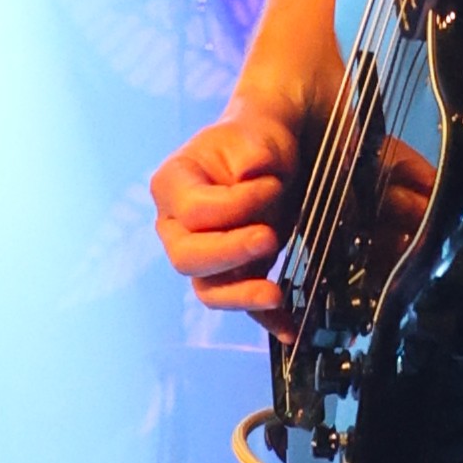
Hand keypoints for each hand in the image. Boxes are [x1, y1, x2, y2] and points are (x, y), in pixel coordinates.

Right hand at [152, 96, 305, 335]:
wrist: (271, 151)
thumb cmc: (254, 137)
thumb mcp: (254, 134)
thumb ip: (251, 151)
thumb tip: (251, 170)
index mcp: (172, 185)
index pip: (195, 211)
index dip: (235, 205)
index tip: (272, 184)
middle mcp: (176, 226)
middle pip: (188, 257)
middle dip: (229, 253)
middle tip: (269, 238)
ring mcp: (202, 254)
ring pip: (208, 288)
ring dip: (241, 295)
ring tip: (277, 294)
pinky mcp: (229, 274)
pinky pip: (239, 302)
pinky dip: (264, 318)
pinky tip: (290, 329)